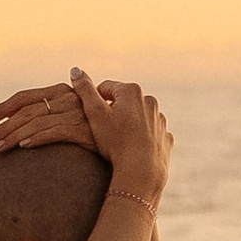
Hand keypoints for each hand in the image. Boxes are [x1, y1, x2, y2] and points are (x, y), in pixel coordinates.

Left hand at [0, 75, 94, 152]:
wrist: (130, 142)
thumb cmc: (97, 133)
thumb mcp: (73, 120)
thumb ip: (49, 118)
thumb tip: (21, 130)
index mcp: (62, 92)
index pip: (24, 97)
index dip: (1, 109)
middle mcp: (68, 98)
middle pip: (25, 111)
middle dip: (1, 127)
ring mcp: (76, 113)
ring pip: (35, 122)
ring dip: (12, 136)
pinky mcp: (85, 129)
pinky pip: (55, 132)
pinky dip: (37, 138)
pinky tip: (22, 147)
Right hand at [76, 73, 170, 205]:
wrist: (141, 171)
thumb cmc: (116, 141)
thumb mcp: (94, 114)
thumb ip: (84, 90)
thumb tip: (75, 69)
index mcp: (132, 91)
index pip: (105, 88)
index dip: (94, 102)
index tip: (90, 118)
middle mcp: (150, 101)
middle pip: (124, 102)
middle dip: (113, 112)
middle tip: (102, 131)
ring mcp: (160, 120)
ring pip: (139, 118)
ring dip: (128, 125)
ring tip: (118, 142)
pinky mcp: (165, 138)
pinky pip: (151, 134)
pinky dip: (143, 139)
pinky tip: (133, 150)